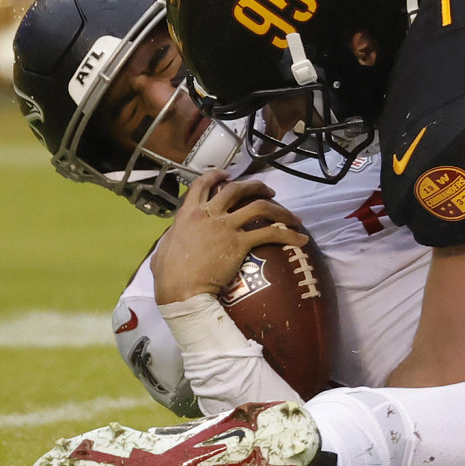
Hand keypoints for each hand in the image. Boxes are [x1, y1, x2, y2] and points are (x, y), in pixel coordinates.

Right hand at [152, 170, 308, 303]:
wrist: (181, 290)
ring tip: (292, 216)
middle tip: (269, 191)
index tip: (228, 175)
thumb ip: (173, 237)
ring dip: (279, 209)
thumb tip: (173, 239)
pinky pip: (270, 234)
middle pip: (236, 189)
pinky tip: (301, 239)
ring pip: (259, 207)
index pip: (202, 184)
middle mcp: (209, 214)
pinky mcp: (240, 242)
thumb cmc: (168, 275)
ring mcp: (226, 226)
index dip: (216, 176)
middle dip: (255, 186)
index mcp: (188, 213)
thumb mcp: (163, 248)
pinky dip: (289, 235)